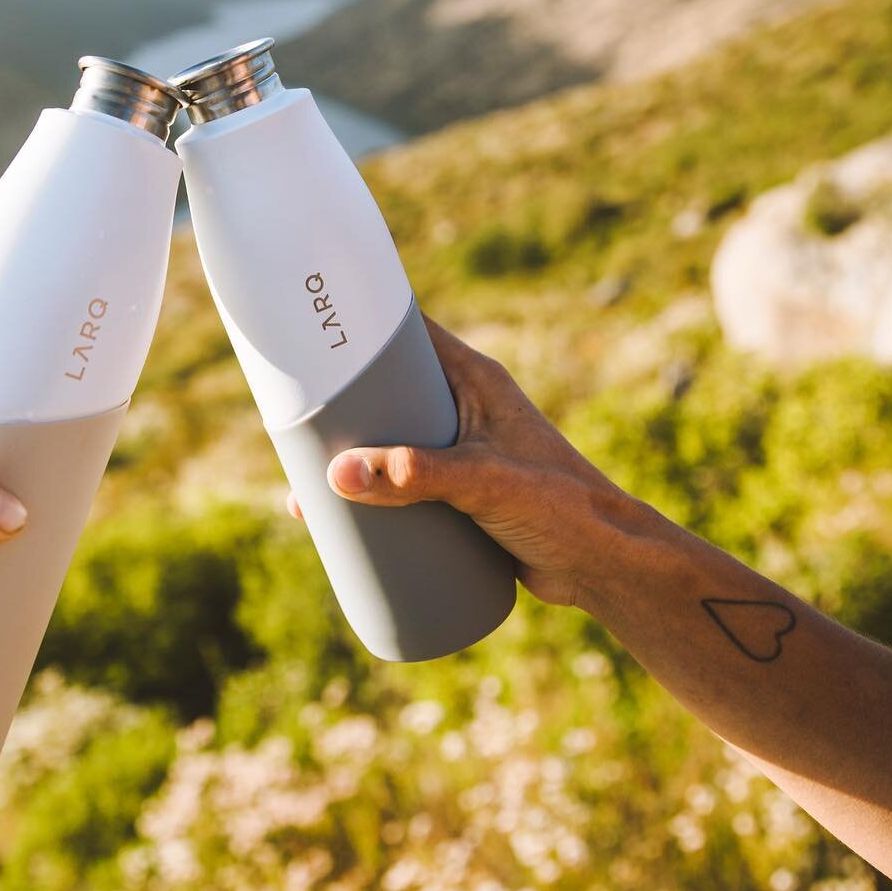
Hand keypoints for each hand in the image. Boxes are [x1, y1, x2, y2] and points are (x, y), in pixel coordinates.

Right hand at [296, 315, 658, 608]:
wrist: (605, 565)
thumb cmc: (561, 507)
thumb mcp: (482, 483)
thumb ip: (414, 477)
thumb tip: (334, 477)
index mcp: (473, 380)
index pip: (405, 332)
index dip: (357, 324)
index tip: (305, 327)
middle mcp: (461, 409)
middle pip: (385, 395)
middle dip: (337, 410)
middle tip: (286, 426)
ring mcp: (459, 453)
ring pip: (388, 446)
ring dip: (348, 462)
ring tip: (302, 490)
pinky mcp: (459, 496)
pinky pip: (401, 487)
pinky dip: (370, 499)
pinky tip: (338, 520)